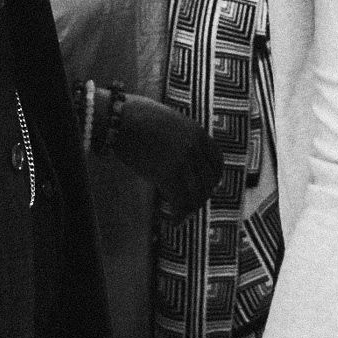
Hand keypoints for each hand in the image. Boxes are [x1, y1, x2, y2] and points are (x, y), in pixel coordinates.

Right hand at [108, 94, 222, 217]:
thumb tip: (179, 157)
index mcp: (197, 132)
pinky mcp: (167, 174)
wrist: (120, 118)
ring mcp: (182, 161)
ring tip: (181, 215)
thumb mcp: (169, 121)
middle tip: (191, 205)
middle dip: (201, 196)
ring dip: (190, 208)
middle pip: (209, 181)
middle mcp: (194, 147)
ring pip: (197, 194)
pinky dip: (179, 215)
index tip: (207, 187)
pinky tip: (173, 221)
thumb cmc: (137, 116)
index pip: (217, 162)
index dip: (214, 179)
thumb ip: (180, 137)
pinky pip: (180, 202)